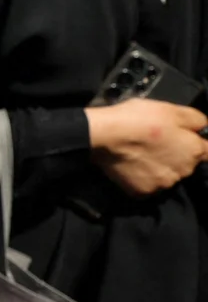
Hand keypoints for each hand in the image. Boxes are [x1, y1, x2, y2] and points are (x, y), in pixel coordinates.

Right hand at [87, 99, 207, 196]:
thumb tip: (203, 128)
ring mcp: (162, 184)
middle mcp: (183, 172)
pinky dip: (141, 176)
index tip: (182, 138)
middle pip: (185, 165)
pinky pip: (146, 184)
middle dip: (175, 155)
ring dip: (158, 167)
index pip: (207, 152)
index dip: (197, 143)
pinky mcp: (142, 192)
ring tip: (140, 154)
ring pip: (166, 176)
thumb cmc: (138, 119)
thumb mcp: (172, 109)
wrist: (104, 136)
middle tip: (155, 142)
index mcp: (194, 151)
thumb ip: (196, 120)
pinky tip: (131, 165)